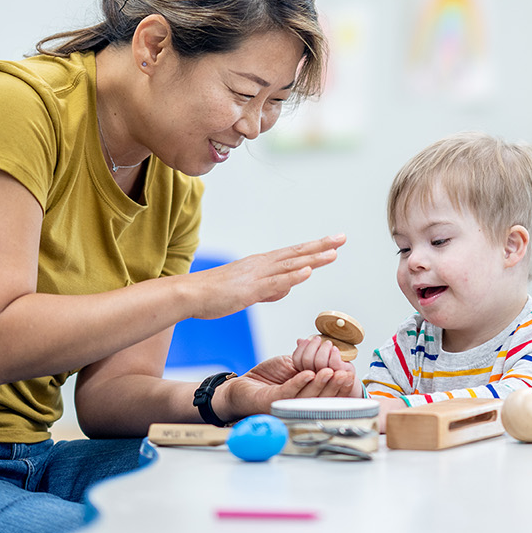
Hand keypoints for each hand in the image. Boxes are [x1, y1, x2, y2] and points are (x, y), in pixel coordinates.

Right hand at [183, 235, 345, 320]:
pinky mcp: (249, 290)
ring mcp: (256, 276)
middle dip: (321, 246)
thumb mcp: (247, 292)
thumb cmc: (214, 294)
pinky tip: (307, 272)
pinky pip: (274, 283)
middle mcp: (261, 265)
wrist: (189, 294)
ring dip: (312, 258)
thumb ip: (267, 290)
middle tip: (342, 238)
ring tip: (333, 252)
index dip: (314, 248)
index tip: (333, 242)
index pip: (293, 254)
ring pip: (290, 265)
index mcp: (261, 265)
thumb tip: (285, 288)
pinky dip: (292, 277)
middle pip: (296, 253)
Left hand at [222, 349, 356, 417]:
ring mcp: (285, 405)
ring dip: (320, 384)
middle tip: (345, 374)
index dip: (339, 386)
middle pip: (321, 397)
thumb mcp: (291, 366)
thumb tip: (327, 352)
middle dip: (334, 386)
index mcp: (305, 397)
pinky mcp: (272, 401)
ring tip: (329, 371)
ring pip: (307, 396)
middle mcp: (297, 405)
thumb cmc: (266, 377)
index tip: (349, 373)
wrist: (241, 385)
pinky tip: (308, 374)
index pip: (326, 394)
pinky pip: (288, 392)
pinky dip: (299, 382)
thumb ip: (308, 363)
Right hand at [289, 335, 353, 382]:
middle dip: (312, 346)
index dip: (301, 348)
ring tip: (328, 343)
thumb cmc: (332, 364)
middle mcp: (313, 378)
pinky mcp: (339, 378)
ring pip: (320, 362)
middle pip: (307, 360)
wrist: (346, 377)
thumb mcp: (318, 355)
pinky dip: (334, 354)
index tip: (307, 340)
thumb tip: (300, 341)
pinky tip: (335, 349)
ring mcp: (326, 379)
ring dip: (324, 349)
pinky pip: (334, 363)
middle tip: (318, 339)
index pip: (297, 360)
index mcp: (304, 372)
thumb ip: (307, 350)